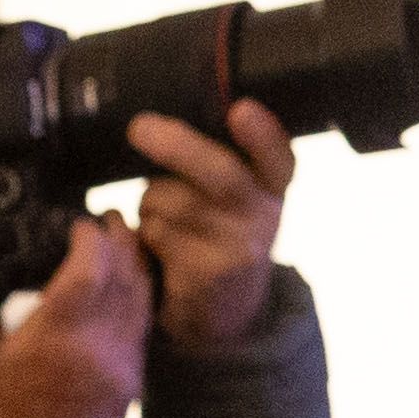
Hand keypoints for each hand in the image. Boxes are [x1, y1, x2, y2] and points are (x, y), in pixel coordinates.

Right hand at [0, 214, 154, 417]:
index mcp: (58, 330)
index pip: (92, 260)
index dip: (90, 233)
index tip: (79, 224)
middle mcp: (100, 339)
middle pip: (127, 270)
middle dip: (121, 237)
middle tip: (110, 219)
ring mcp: (123, 360)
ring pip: (144, 296)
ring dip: (137, 264)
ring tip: (125, 244)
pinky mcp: (133, 379)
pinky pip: (144, 325)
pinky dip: (140, 299)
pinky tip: (129, 289)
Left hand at [122, 96, 292, 349]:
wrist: (226, 307)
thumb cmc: (221, 228)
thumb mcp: (239, 192)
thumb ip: (218, 156)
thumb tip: (160, 121)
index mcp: (274, 184)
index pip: (279, 156)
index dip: (262, 134)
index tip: (240, 110)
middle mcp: (264, 215)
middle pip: (221, 176)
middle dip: (177, 148)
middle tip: (139, 128)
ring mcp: (237, 248)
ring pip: (172, 202)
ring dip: (150, 198)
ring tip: (158, 209)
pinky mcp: (205, 274)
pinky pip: (156, 233)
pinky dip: (145, 228)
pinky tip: (156, 239)